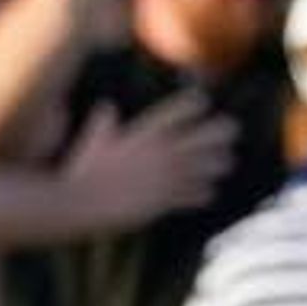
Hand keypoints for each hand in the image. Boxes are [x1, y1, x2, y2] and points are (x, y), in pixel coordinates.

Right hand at [60, 95, 236, 228]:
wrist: (79, 202)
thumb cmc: (82, 169)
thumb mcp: (92, 139)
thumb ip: (104, 121)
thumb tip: (108, 106)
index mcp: (148, 131)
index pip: (187, 106)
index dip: (198, 102)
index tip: (201, 103)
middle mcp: (166, 150)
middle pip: (215, 132)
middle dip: (225, 131)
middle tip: (226, 133)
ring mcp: (172, 174)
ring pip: (217, 164)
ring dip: (220, 163)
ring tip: (219, 164)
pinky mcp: (171, 199)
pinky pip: (204, 193)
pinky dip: (206, 192)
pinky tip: (201, 192)